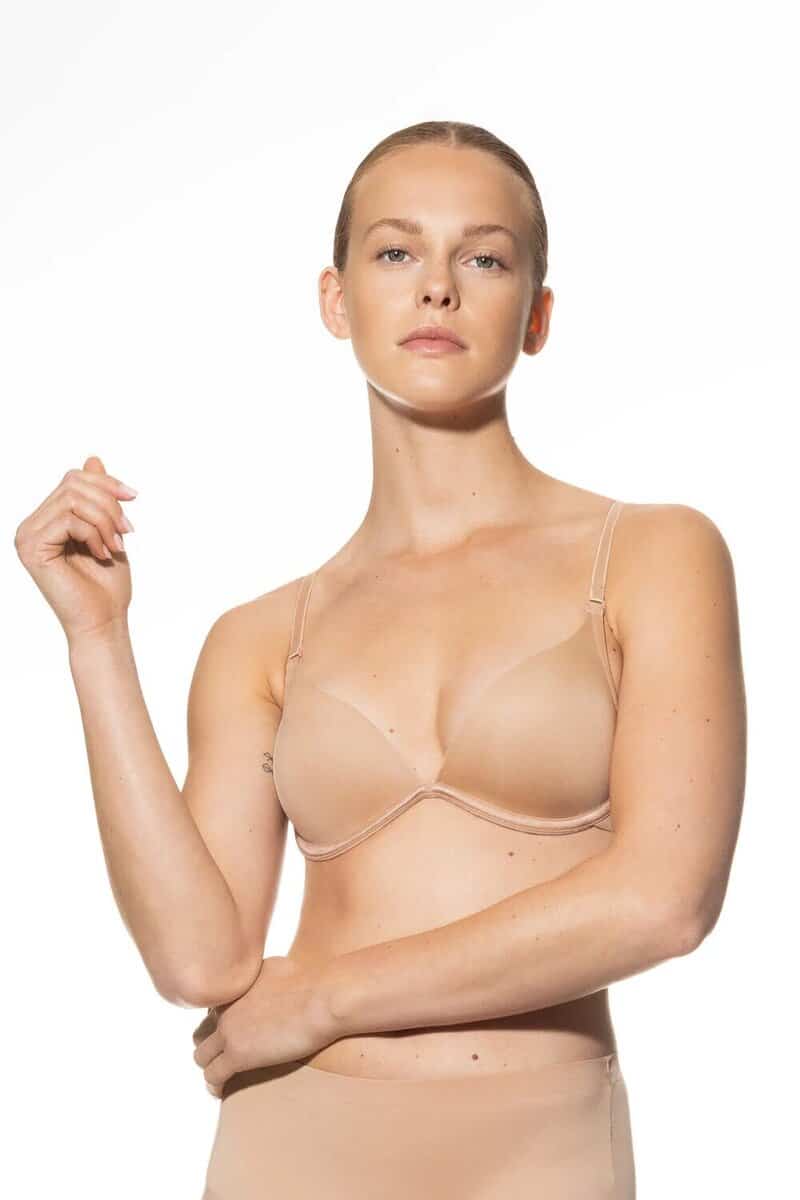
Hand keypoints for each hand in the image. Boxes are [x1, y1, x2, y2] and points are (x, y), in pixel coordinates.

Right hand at [14, 455, 136, 644]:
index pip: (74, 479)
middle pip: (73, 484)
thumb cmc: (106, 584)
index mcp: (47, 519)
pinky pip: (69, 520)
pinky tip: (102, 554)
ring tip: (116, 545)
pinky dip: (95, 534)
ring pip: (73, 499)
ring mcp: (27, 535)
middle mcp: (31, 525)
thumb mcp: (108, 530)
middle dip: (109, 504)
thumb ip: (97, 497)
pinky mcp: (31, 548)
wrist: (103, 621)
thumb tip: (92, 459)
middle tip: (127, 531)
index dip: (107, 484)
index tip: (133, 499)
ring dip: (106, 521)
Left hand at [191, 956, 338, 1097]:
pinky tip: (222, 1091)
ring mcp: (229, 1030)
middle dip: (211, 1044)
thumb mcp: (279, 968)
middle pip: (201, 1030)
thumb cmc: (314, 982)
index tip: (233, 1034)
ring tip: (222, 1075)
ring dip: (211, 1065)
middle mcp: (226, 1005)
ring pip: (201, 1055)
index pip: (213, 1008)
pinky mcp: (237, 1054)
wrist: (323, 999)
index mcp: (236, 984)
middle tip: (226, 1056)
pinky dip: (215, 1086)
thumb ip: (262, 978)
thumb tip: (267, 983)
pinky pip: (213, 1075)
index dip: (221, 1022)